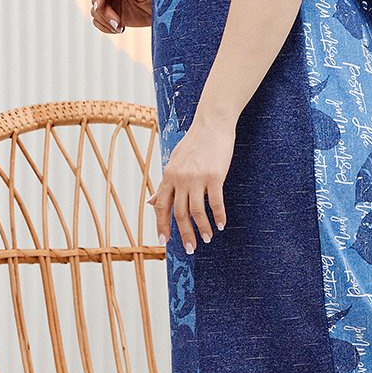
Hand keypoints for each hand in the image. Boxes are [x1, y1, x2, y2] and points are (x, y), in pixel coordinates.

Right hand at [91, 0, 152, 33]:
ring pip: (95, 12)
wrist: (163, 13)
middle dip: (105, 14)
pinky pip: (99, 21)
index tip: (99, 8)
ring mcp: (111, 2)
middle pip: (96, 0)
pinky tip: (118, 30)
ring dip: (105, 22)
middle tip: (118, 24)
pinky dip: (105, 28)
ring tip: (120, 28)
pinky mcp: (112, 14)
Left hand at [150, 118, 233, 251]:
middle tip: (190, 248)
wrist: (212, 124)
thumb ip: (164, 184)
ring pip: (196, 211)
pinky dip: (218, 216)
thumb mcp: (174, 162)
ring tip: (207, 238)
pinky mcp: (215, 176)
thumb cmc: (194, 143)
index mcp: (168, 175)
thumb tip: (150, 202)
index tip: (164, 241)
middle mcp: (180, 179)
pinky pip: (215, 202)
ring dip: (202, 228)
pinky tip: (221, 225)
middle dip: (184, 233)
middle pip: (179, 213)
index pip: (161, 206)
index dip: (161, 225)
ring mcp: (197, 178)